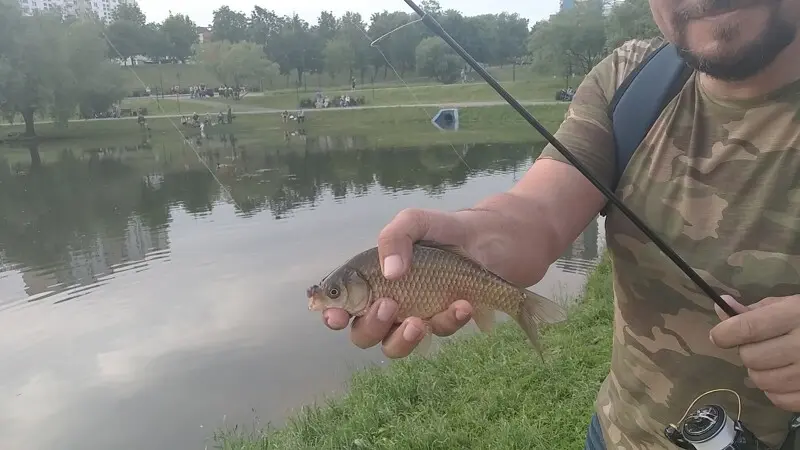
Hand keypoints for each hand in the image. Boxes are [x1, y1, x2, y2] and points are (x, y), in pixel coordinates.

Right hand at [322, 208, 474, 358]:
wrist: (485, 240)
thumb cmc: (440, 229)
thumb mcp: (414, 222)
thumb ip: (394, 238)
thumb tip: (390, 273)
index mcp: (367, 281)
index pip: (340, 304)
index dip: (333, 314)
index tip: (337, 316)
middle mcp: (384, 305)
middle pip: (362, 334)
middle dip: (371, 326)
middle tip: (388, 305)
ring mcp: (411, 318)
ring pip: (394, 346)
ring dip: (404, 339)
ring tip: (419, 322)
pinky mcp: (439, 324)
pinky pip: (437, 333)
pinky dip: (448, 321)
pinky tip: (462, 304)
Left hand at [710, 295, 799, 411]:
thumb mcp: (788, 305)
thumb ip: (753, 310)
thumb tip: (721, 306)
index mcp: (795, 316)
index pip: (747, 327)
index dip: (725, 333)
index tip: (719, 335)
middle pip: (750, 357)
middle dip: (747, 352)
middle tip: (760, 346)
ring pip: (761, 380)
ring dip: (759, 372)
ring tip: (773, 362)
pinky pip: (779, 399)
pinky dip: (774, 391)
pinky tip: (784, 377)